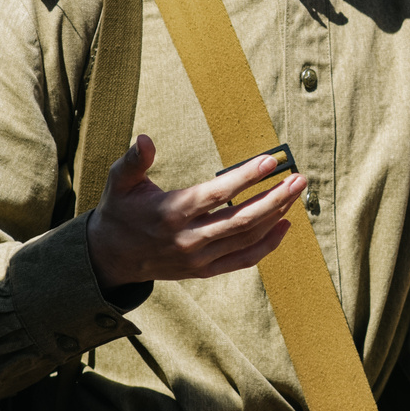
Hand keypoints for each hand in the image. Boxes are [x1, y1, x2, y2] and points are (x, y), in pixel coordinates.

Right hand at [87, 136, 303, 288]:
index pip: (218, 193)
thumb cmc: (119, 211)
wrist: (110, 258)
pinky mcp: (203, 271)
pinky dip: (267, 245)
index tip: (271, 161)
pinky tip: (285, 225)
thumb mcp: (119, 182)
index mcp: (172, 212)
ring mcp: (198, 258)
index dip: (247, 177)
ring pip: (246, 238)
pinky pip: (243, 260)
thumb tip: (145, 139)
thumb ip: (134, 160)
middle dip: (275, 197)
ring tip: (295, 193)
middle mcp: (189, 238)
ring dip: (275, 215)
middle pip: (242, 218)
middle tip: (299, 178)